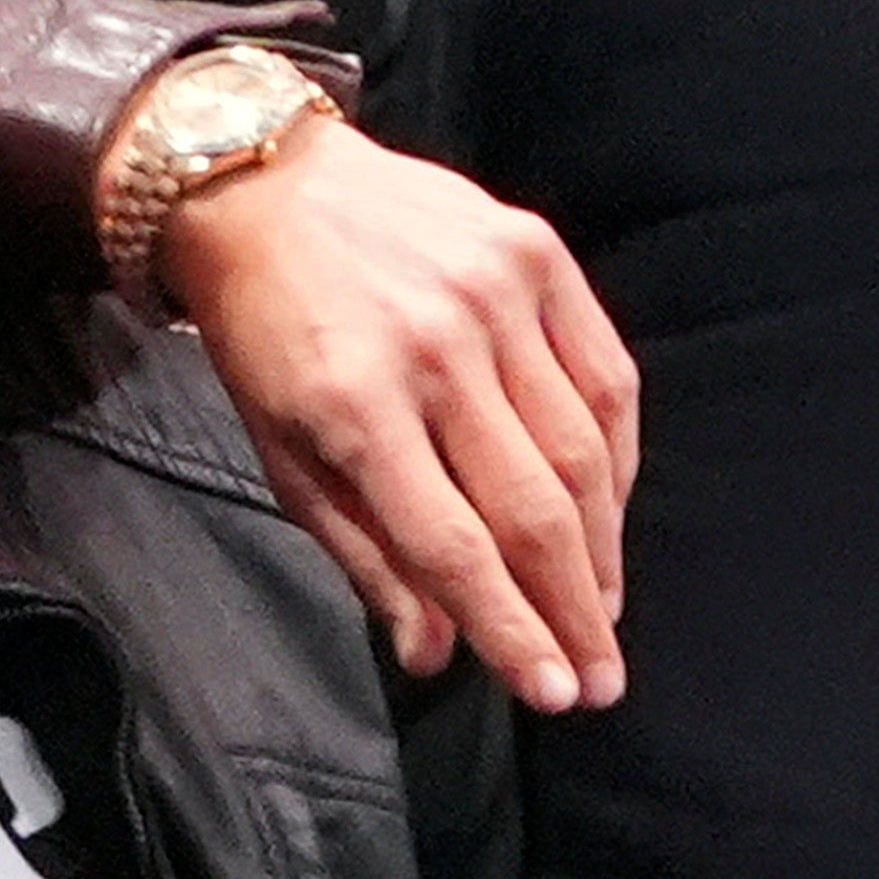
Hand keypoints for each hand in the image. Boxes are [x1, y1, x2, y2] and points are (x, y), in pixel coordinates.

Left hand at [158, 114, 635, 709]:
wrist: (265, 187)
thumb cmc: (261, 333)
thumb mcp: (279, 449)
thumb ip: (361, 550)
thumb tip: (433, 650)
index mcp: (352, 409)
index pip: (454, 544)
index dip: (511, 628)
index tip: (553, 691)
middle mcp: (433, 353)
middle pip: (532, 508)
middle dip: (573, 607)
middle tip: (601, 676)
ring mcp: (494, 297)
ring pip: (580, 449)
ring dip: (602, 546)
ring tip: (603, 611)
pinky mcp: (536, 255)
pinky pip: (604, 376)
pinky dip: (617, 456)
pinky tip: (610, 512)